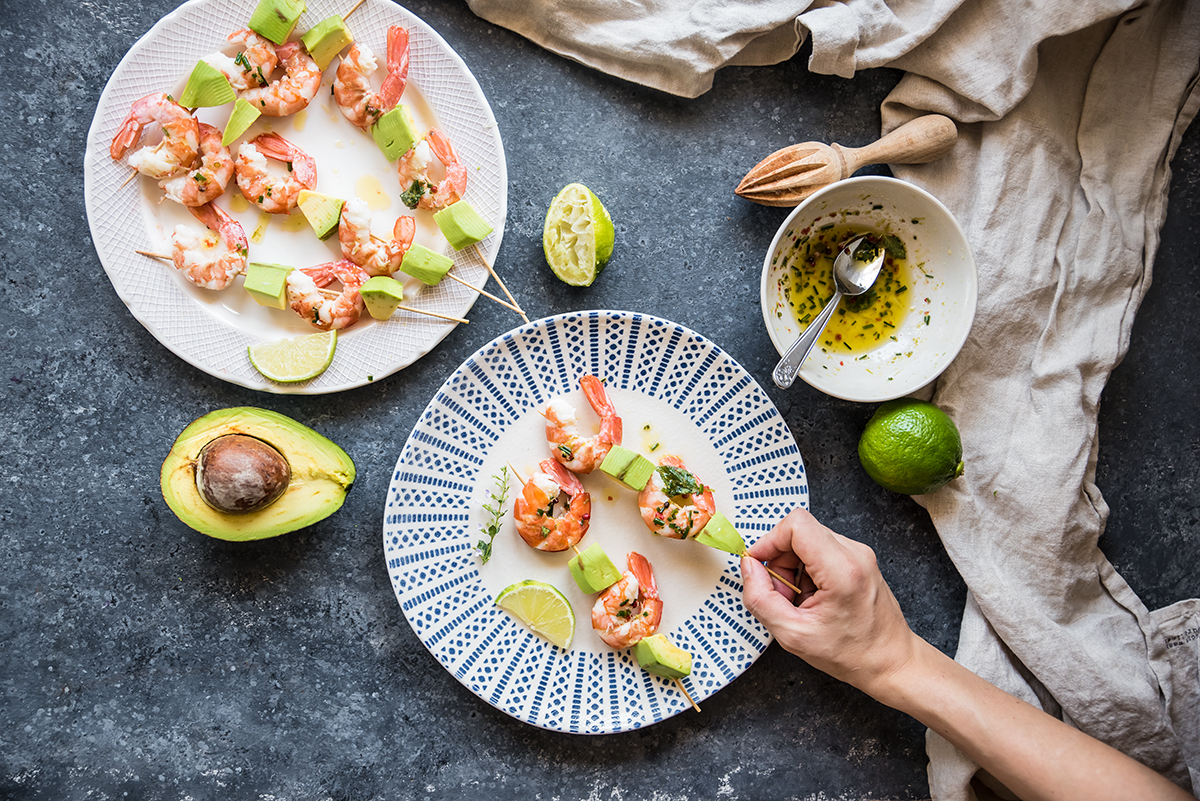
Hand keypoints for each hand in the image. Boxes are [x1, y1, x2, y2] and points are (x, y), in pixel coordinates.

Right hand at [740, 507, 917, 694]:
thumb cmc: (850, 654)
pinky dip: (806, 570)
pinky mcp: (859, 558)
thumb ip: (761, 598)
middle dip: (780, 560)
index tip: (759, 566)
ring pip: (808, 539)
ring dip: (792, 567)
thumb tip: (749, 567)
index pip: (796, 524)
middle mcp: (855, 553)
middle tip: (782, 595)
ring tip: (799, 601)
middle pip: (800, 531)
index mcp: (842, 569)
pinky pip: (820, 549)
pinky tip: (812, 598)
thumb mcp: (793, 635)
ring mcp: (859, 554)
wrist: (890, 662)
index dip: (770, 541)